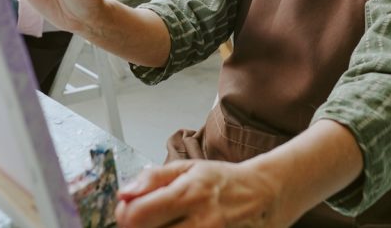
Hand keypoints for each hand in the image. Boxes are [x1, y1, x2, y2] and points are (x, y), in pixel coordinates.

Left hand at [115, 160, 288, 227]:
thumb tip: (123, 194)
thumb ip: (152, 179)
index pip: (136, 214)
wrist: (267, 196)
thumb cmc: (223, 182)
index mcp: (189, 194)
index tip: (128, 212)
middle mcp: (201, 222)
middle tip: (148, 222)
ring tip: (167, 226)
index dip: (124, 215)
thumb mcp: (189, 168)